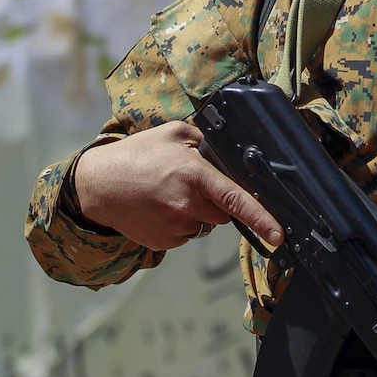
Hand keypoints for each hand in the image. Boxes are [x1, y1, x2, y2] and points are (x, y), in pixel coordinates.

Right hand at [72, 121, 282, 251]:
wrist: (97, 185)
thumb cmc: (136, 155)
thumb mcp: (172, 133)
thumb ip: (204, 140)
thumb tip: (227, 151)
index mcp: (193, 175)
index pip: (235, 198)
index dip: (261, 217)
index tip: (279, 235)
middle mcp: (186, 205)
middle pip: (223, 212)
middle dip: (217, 200)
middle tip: (191, 183)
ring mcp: (174, 228)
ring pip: (204, 224)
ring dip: (197, 212)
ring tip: (169, 193)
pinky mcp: (164, 243)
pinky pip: (186, 235)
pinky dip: (180, 223)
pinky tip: (161, 207)